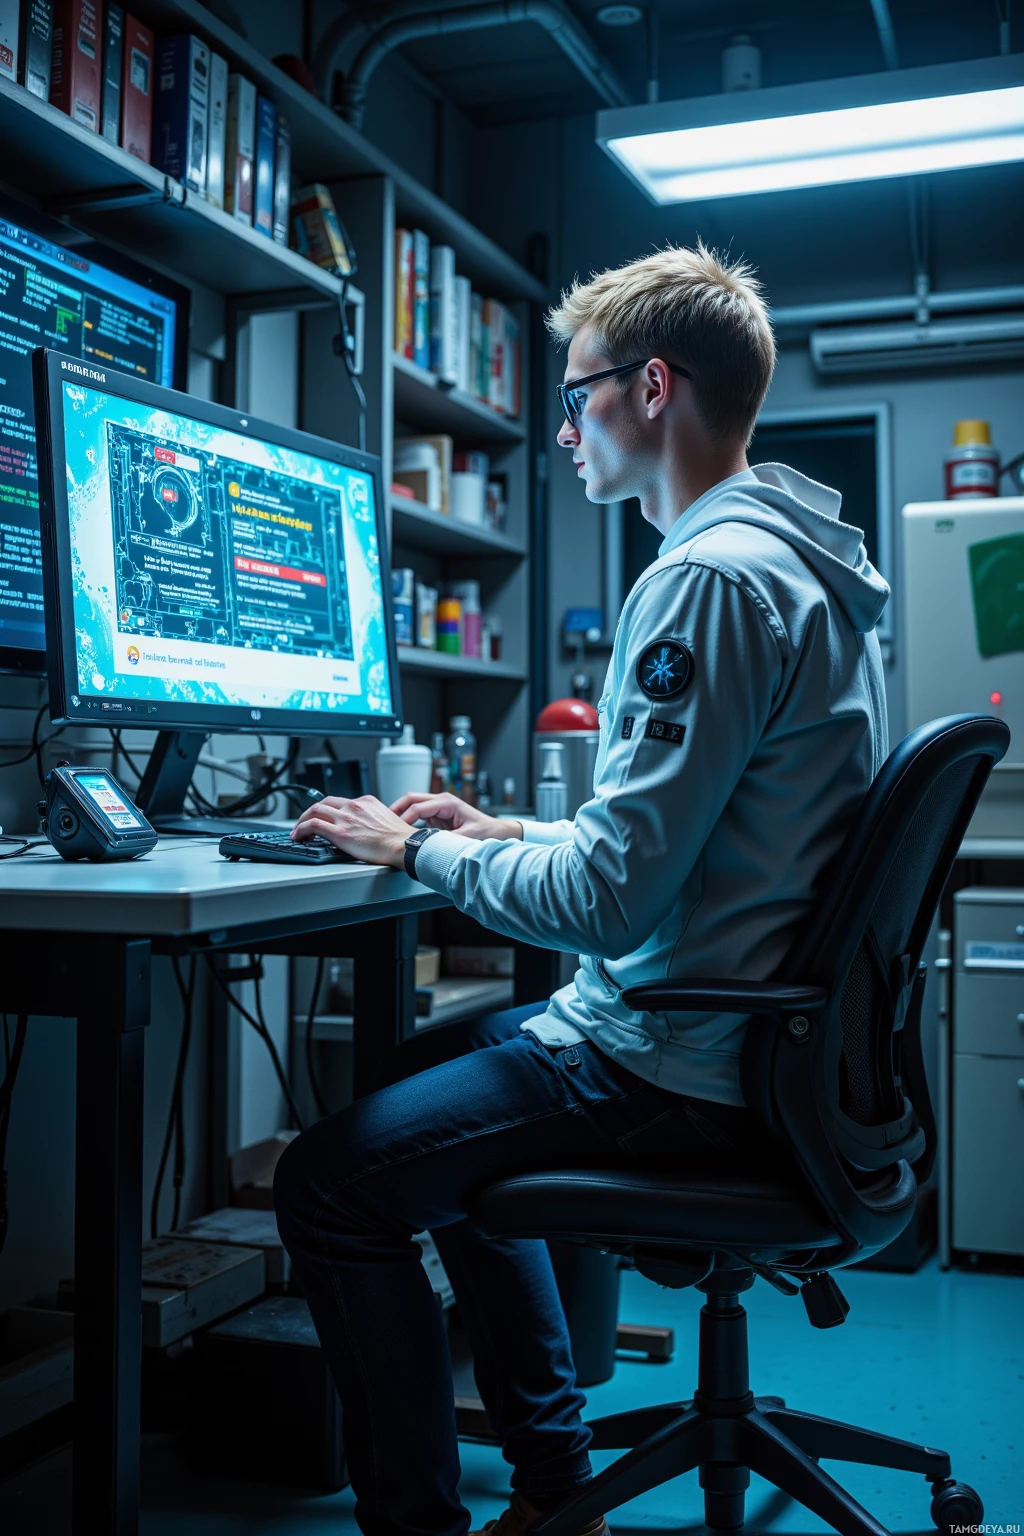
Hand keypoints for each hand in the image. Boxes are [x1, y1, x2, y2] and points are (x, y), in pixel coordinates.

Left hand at [290, 795, 409, 868]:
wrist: (403, 845)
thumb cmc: (399, 839)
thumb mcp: (386, 819)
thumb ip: (371, 819)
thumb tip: (364, 828)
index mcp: (366, 802)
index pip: (339, 801)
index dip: (326, 810)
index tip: (321, 817)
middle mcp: (354, 806)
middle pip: (323, 802)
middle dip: (310, 812)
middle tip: (304, 823)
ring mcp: (346, 818)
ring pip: (314, 810)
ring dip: (302, 821)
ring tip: (298, 832)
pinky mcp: (340, 833)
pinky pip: (313, 825)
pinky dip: (301, 829)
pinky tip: (299, 836)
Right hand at [390, 792, 522, 842]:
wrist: (497, 832)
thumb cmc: (486, 832)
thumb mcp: (468, 838)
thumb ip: (449, 841)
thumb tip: (432, 847)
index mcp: (447, 802)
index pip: (418, 806)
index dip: (405, 818)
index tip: (397, 832)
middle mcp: (441, 801)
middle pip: (411, 798)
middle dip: (396, 809)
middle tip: (384, 823)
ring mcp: (438, 806)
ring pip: (411, 804)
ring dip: (399, 813)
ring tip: (388, 827)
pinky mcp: (436, 815)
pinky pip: (416, 813)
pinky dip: (406, 819)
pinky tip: (399, 830)